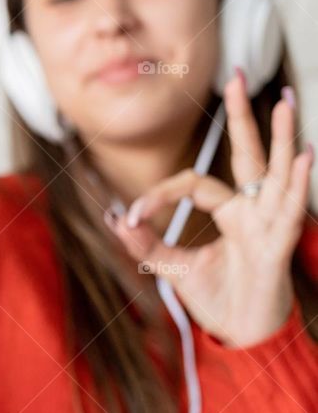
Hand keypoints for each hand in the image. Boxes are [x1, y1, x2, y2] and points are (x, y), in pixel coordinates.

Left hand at [105, 71, 313, 347]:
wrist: (243, 337)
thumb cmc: (219, 301)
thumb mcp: (174, 269)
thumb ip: (147, 245)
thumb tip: (113, 219)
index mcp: (230, 213)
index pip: (194, 184)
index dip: (159, 194)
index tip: (129, 217)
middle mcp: (252, 210)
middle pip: (248, 154)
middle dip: (244, 116)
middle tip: (239, 74)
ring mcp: (269, 224)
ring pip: (275, 172)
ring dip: (282, 137)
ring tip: (287, 101)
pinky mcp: (278, 245)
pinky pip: (290, 208)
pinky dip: (297, 183)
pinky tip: (302, 157)